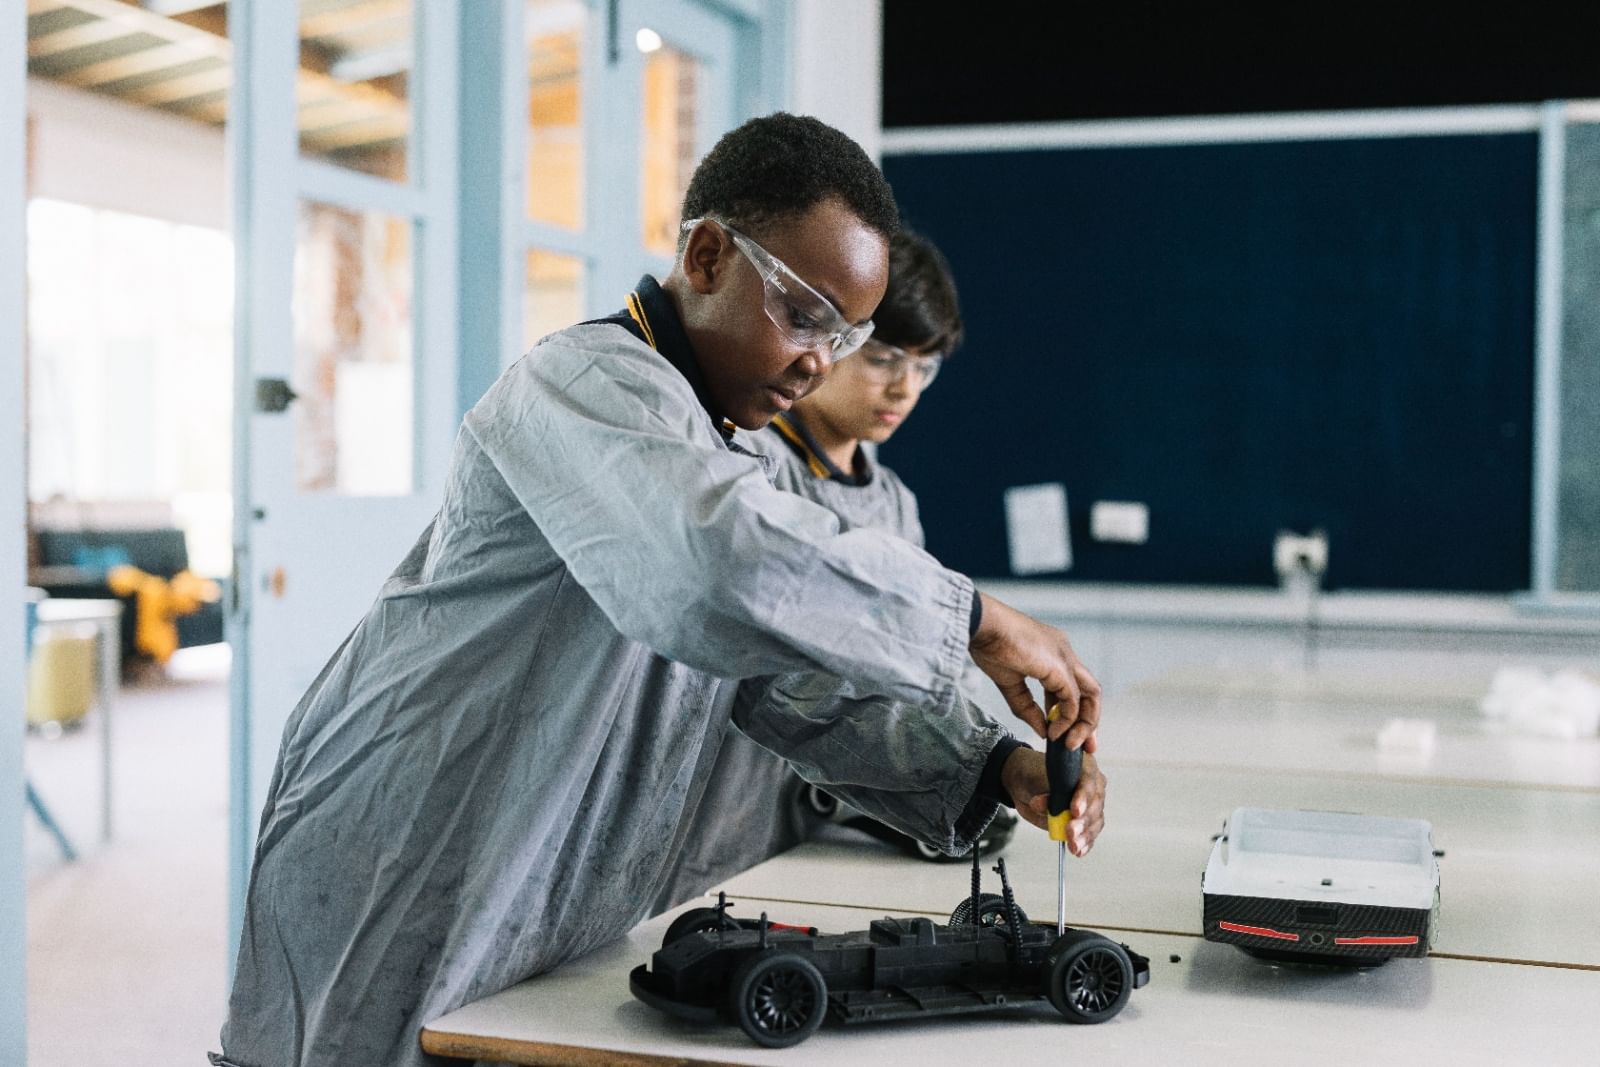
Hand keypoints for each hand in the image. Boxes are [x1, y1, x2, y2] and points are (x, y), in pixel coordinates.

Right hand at [969, 592, 1101, 748]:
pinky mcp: (1060, 667)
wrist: (983, 626)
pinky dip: (1067, 719)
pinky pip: (1073, 700)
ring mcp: (1066, 658)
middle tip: (1082, 746)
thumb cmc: (989, 646)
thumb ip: (1027, 708)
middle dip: (1089, 721)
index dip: (1071, 712)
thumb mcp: (1010, 683)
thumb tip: (1043, 730)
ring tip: (1069, 743)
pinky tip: (1053, 731)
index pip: (1072, 687)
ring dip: (1084, 723)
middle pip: (1090, 691)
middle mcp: (1065, 653)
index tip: (1065, 734)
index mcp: (1053, 653)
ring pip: (1091, 695)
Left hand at [1000, 747, 1105, 857]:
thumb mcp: (1035, 779)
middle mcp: (1093, 785)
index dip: (1083, 797)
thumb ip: (1042, 792)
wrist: (1028, 784)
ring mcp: (1091, 804)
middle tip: (1070, 831)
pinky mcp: (1087, 820)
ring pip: (1095, 821)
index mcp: (1084, 767)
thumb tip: (1039, 804)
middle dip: (1083, 821)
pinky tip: (1078, 850)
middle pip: (1095, 805)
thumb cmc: (1035, 775)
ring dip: (1084, 835)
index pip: (1088, 782)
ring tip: (1073, 844)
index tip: (1074, 810)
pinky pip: (1091, 832)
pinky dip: (1085, 843)